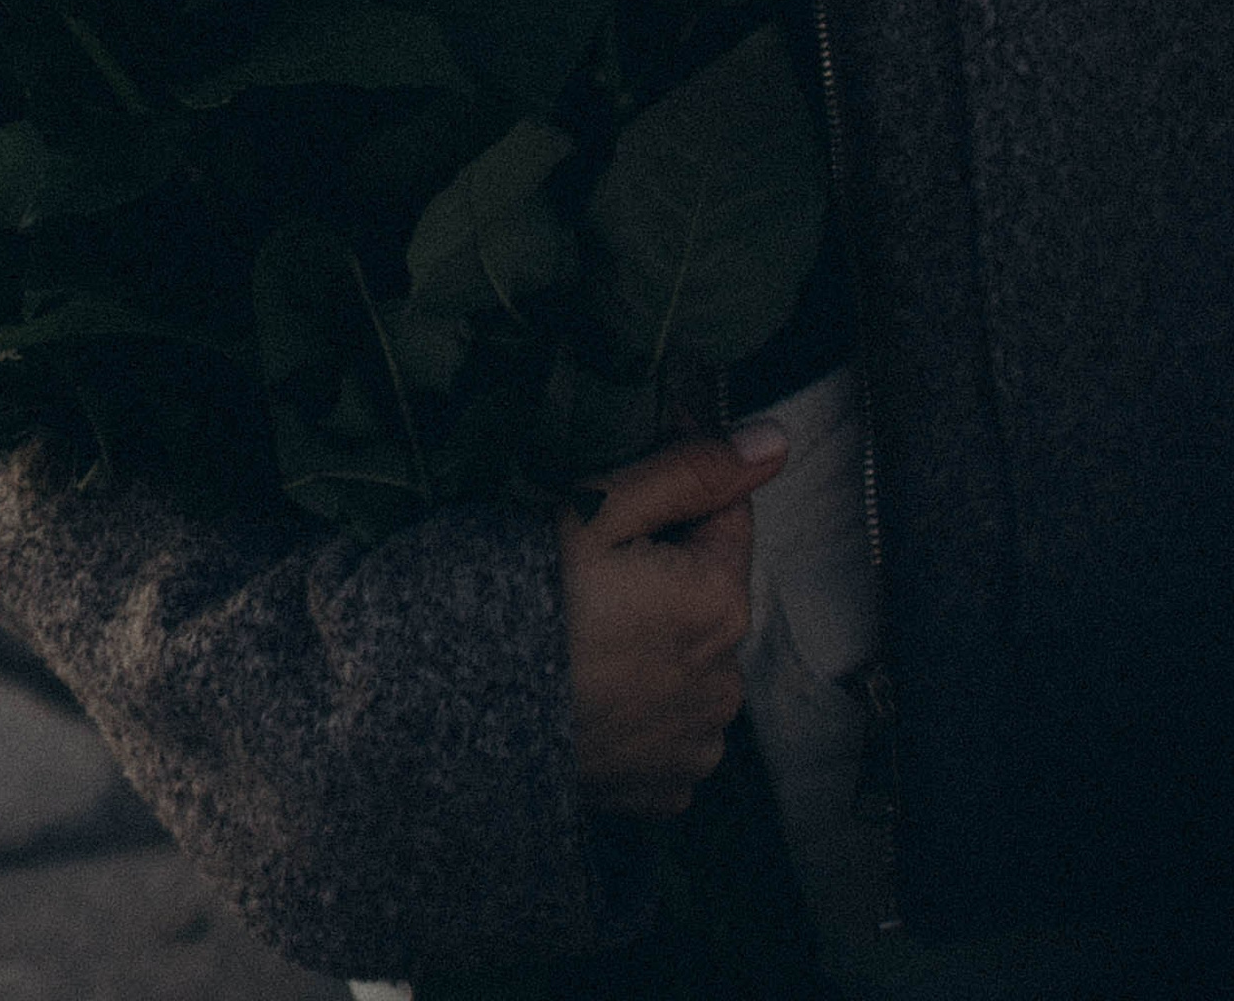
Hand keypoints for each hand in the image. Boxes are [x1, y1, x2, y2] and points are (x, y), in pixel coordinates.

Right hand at [560, 424, 788, 817]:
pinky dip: (643, 709)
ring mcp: (695, 744)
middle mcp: (725, 681)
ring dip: (660, 644)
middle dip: (669, 573)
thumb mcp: (601, 510)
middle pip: (708, 595)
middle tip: (594, 570)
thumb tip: (774, 442)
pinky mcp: (664, 790)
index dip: (683, 490)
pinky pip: (669, 729)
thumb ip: (693, 472)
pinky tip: (593, 692)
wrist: (458, 712)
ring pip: (692, 663)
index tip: (631, 486)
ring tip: (589, 635)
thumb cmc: (527, 598)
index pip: (728, 518)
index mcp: (719, 603)